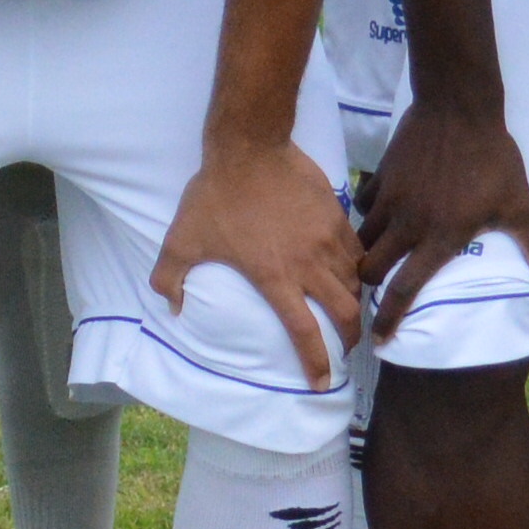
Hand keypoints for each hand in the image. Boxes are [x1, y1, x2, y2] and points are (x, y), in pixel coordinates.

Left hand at [152, 133, 364, 389]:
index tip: (321, 382)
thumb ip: (171, 277)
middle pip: (344, 313)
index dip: (316, 362)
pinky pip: (356, 252)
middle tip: (346, 348)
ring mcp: (326, 239)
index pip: (304, 332)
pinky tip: (351, 272)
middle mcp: (308, 264)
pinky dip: (357, 269)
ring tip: (348, 312)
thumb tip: (173, 307)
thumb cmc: (215, 194)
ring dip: (353, 302)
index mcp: (274, 277)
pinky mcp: (337, 215)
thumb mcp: (181, 239)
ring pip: (354, 283)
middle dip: (349, 338)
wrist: (250, 146)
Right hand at [354, 103, 528, 332]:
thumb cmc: (493, 160)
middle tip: (379, 284)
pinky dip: (370, 210)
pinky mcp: (381, 175)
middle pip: (370, 269)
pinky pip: (364, 202)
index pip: (405, 290)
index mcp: (439, 239)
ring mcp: (391, 199)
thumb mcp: (519, 205)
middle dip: (371, 282)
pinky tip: (383, 207)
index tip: (379, 339)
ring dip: (368, 248)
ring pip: (362, 237)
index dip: (389, 319)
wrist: (459, 109)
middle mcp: (408, 224)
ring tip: (377, 251)